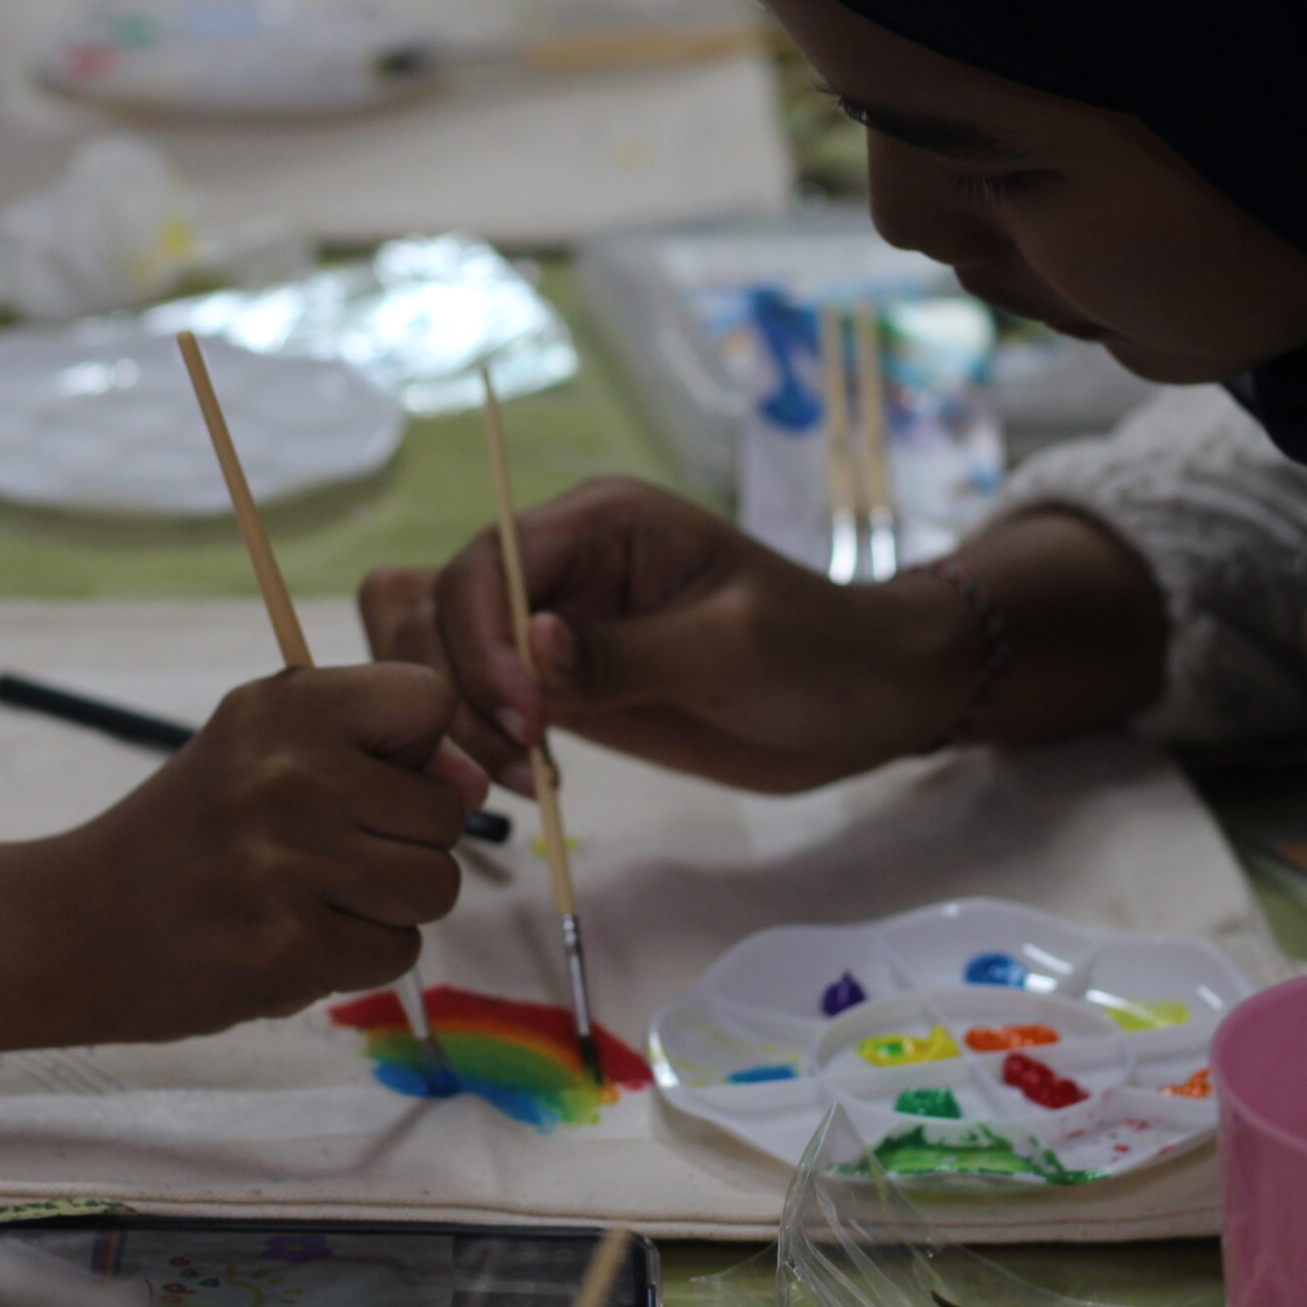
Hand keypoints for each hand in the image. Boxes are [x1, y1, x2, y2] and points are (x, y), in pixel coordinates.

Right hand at [61, 663, 474, 1042]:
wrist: (73, 925)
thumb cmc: (189, 833)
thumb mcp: (261, 750)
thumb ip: (375, 751)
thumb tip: (478, 780)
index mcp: (286, 705)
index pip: (431, 701)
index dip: (415, 748)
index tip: (363, 776)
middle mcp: (290, 774)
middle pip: (446, 811)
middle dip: (404, 841)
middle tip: (324, 853)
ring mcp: (289, 864)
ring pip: (435, 886)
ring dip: (390, 905)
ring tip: (316, 897)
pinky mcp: (290, 949)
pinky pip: (397, 953)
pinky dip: (359, 958)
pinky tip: (293, 939)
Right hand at [359, 477, 980, 793]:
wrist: (866, 699)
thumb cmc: (816, 651)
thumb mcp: (730, 648)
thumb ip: (624, 652)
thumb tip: (532, 647)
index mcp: (599, 522)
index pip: (488, 561)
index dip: (481, 637)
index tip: (524, 717)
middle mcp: (561, 565)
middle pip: (441, 604)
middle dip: (456, 683)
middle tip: (514, 761)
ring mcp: (554, 627)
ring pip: (443, 653)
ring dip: (454, 715)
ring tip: (511, 780)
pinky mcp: (559, 687)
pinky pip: (481, 702)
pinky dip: (476, 742)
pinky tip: (523, 784)